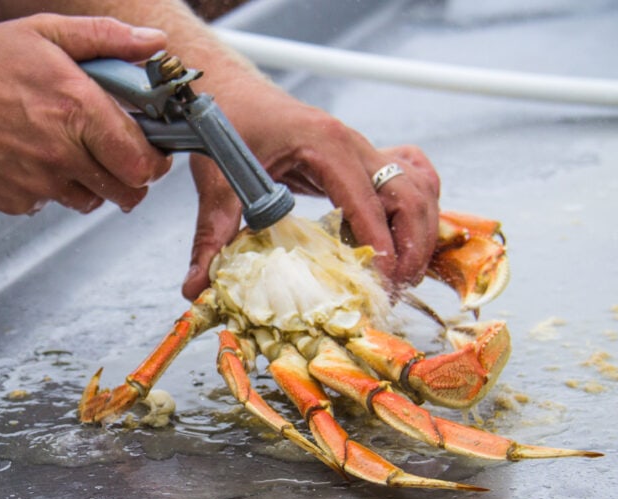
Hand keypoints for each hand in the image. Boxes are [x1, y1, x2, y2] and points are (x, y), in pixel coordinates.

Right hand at [0, 15, 171, 214]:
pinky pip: (51, 203)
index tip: (153, 150)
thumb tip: (151, 44)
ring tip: (68, 149)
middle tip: (120, 156)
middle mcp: (61, 152)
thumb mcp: (43, 33)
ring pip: (91, 201)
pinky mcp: (17, 202)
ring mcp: (38, 183)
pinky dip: (51, 187)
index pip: (142, 159)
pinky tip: (31, 156)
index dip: (155, 159)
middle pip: (126, 191)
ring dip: (92, 182)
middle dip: (131, 177)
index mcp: (76, 108)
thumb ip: (105, 39)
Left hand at [182, 84, 439, 299]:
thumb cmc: (224, 124)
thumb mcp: (216, 181)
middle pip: (409, 194)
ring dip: (422, 231)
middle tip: (398, 288)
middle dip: (413, 244)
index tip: (381, 283)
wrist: (228, 90)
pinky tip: (404, 238)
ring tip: (406, 275)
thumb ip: (211, 235)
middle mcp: (353, 143)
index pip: (366, 199)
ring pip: (418, 187)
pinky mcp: (359, 157)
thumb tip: (196, 287)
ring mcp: (361, 148)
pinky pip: (409, 177)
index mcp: (324, 143)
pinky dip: (416, 208)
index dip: (379, 244)